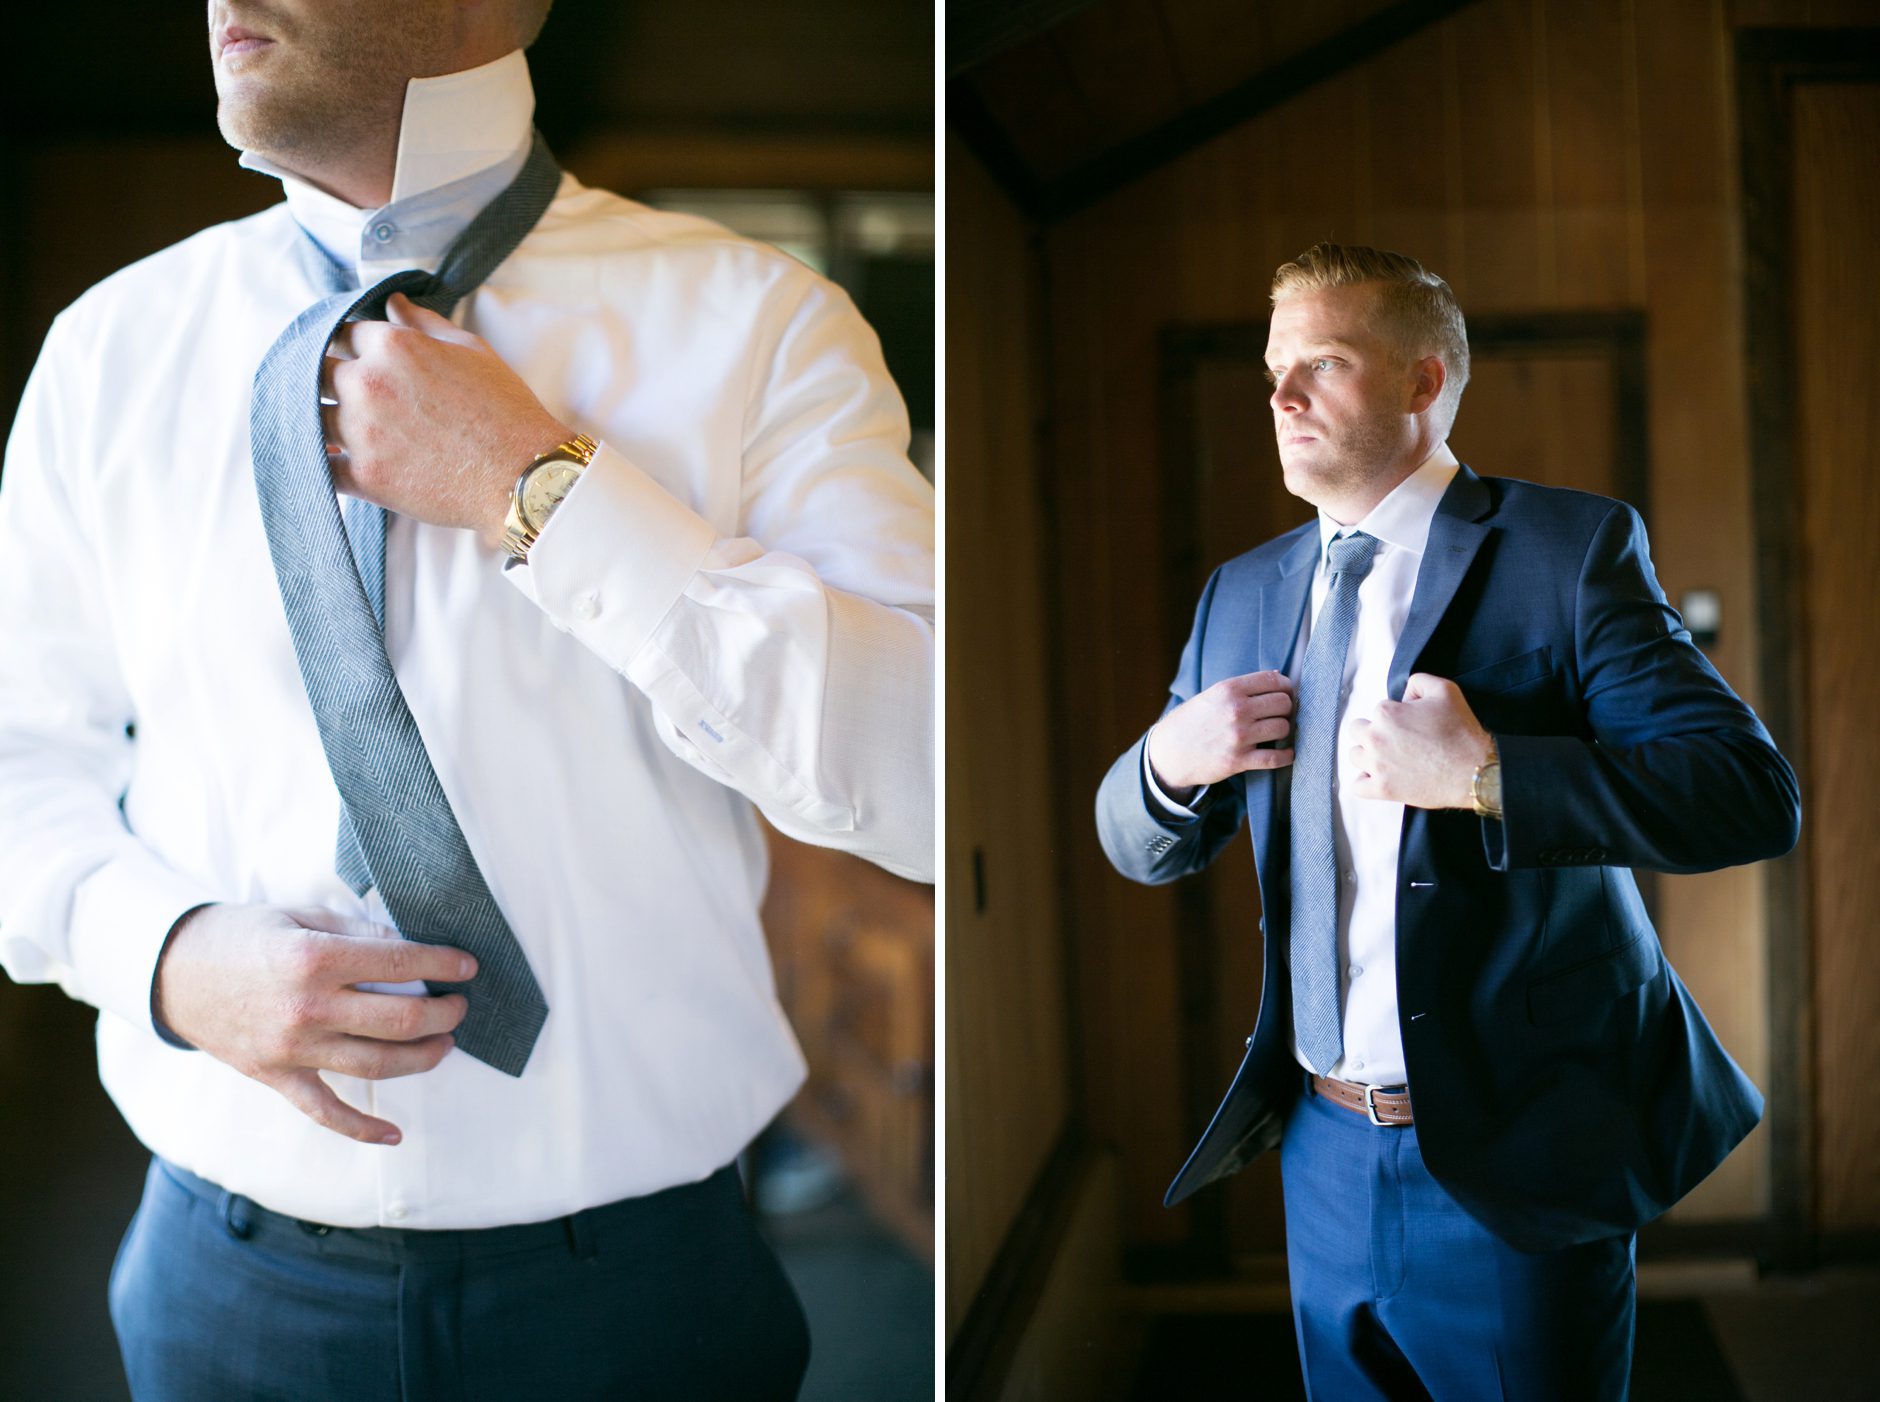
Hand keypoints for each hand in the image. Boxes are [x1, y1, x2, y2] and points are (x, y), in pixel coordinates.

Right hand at [154, 903, 476, 1144]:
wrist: (172, 973)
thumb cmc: (241, 935)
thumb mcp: (300, 916)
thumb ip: (356, 932)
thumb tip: (409, 946)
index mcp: (314, 958)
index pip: (398, 963)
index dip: (442, 964)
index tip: (468, 967)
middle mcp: (307, 1008)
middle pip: (398, 1020)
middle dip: (442, 1015)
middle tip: (460, 1007)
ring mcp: (292, 1049)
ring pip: (376, 1066)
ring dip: (422, 1059)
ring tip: (444, 1044)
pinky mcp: (277, 1077)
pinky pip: (325, 1112)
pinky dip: (362, 1129)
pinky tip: (395, 1134)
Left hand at [321, 292, 573, 542]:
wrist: (523, 475)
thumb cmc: (505, 410)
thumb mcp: (472, 350)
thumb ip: (424, 323)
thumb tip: (393, 303)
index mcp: (392, 346)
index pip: (343, 332)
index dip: (351, 345)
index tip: (358, 359)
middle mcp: (366, 383)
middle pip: (317, 371)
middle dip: (330, 379)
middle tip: (352, 395)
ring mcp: (360, 431)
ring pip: (311, 416)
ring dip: (322, 419)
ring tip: (344, 428)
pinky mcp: (363, 476)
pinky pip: (322, 466)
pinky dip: (325, 464)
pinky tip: (338, 461)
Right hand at [1147, 670, 1295, 796]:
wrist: (1169, 752)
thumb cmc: (1191, 722)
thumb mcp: (1211, 695)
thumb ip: (1241, 688)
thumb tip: (1277, 676)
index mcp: (1228, 689)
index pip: (1273, 680)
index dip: (1286, 686)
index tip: (1286, 693)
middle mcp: (1236, 710)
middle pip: (1283, 703)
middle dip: (1286, 708)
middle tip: (1280, 714)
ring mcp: (1238, 736)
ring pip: (1283, 727)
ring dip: (1283, 730)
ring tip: (1275, 732)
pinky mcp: (1239, 760)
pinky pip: (1276, 757)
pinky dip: (1286, 756)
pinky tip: (1286, 752)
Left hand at [1347, 672, 1492, 808]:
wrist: (1474, 769)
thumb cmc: (1461, 732)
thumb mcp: (1445, 690)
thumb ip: (1418, 682)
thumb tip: (1404, 694)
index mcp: (1386, 714)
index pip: (1378, 710)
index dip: (1396, 714)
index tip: (1412, 724)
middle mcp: (1376, 739)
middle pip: (1357, 731)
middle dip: (1374, 732)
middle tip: (1398, 740)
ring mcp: (1377, 766)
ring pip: (1355, 756)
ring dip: (1368, 755)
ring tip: (1389, 758)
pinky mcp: (1382, 790)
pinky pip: (1356, 786)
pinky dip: (1364, 782)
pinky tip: (1379, 777)